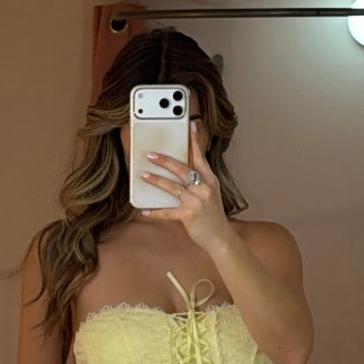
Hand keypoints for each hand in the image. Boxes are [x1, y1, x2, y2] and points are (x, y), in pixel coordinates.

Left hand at [138, 121, 234, 255]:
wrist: (220, 237)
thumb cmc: (213, 216)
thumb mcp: (211, 194)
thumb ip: (199, 182)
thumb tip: (180, 172)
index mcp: (210, 181)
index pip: (200, 158)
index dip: (195, 142)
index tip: (191, 126)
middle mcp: (204, 188)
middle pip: (182, 169)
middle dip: (165, 161)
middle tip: (151, 155)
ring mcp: (196, 202)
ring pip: (172, 187)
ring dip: (156, 180)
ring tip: (143, 175)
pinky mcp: (188, 215)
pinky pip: (168, 212)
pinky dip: (156, 212)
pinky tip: (145, 211)